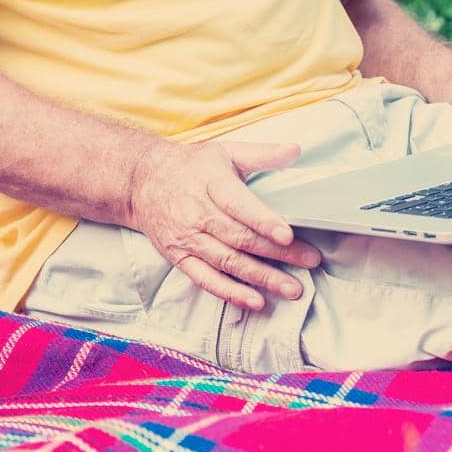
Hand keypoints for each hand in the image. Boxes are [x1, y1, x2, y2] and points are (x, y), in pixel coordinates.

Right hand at [126, 137, 321, 309]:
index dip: (263, 220)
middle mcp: (196, 212)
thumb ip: (262, 153)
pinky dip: (231, 293)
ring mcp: (187, 238)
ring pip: (227, 262)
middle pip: (239, 238)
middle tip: (309, 261)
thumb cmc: (192, 166)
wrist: (142, 181)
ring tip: (292, 288)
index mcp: (210, 181)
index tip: (287, 234)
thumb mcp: (225, 150)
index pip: (238, 204)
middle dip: (276, 253)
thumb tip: (295, 150)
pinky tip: (255, 301)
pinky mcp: (179, 257)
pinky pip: (206, 280)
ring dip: (261, 278)